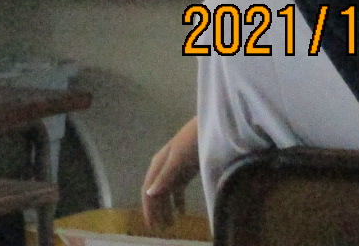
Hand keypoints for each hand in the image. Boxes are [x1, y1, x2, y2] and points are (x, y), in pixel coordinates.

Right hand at [140, 115, 198, 232]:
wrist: (210, 128)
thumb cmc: (191, 142)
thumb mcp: (177, 160)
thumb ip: (164, 177)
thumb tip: (149, 193)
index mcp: (158, 164)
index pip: (148, 190)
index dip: (148, 208)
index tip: (151, 225)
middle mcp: (163, 167)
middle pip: (157, 193)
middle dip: (157, 211)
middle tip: (161, 230)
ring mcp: (175, 169)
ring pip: (167, 193)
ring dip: (167, 208)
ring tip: (171, 225)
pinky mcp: (186, 171)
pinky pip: (178, 189)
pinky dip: (178, 201)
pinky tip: (182, 212)